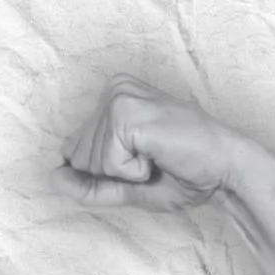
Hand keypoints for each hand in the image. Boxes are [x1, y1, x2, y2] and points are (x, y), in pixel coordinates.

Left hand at [58, 77, 249, 213]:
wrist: (223, 171)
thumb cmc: (182, 174)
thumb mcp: (124, 185)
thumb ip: (87, 183)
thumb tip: (52, 176)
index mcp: (112, 97)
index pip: (75, 153)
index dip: (108, 173)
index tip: (144, 160)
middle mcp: (113, 89)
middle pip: (79, 159)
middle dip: (114, 174)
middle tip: (153, 160)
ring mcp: (119, 98)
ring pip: (91, 164)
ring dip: (126, 174)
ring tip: (158, 156)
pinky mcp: (127, 113)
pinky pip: (107, 166)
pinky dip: (133, 173)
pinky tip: (158, 155)